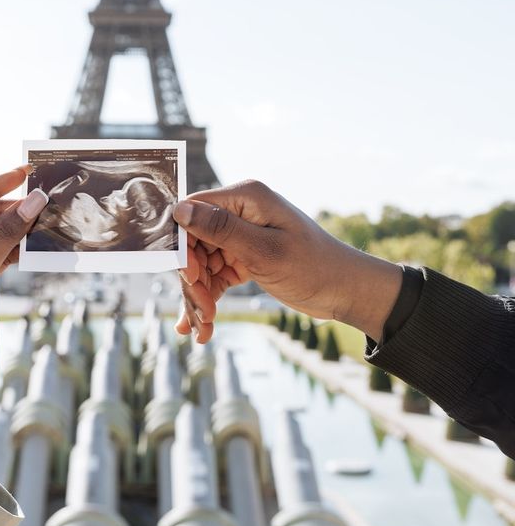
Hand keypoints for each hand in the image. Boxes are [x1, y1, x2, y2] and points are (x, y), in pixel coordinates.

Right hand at [173, 180, 401, 344]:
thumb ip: (221, 229)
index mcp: (246, 198)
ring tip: (203, 328)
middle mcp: (240, 212)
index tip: (191, 278)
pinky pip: (215, 275)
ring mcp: (241, 235)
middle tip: (202, 315)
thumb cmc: (313, 267)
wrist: (346, 291)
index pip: (193, 212)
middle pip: (194, 243)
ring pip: (201, 264)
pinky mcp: (244, 257)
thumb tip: (179, 210)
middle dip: (193, 280)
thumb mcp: (265, 251)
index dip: (184, 246)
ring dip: (199, 296)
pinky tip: (202, 326)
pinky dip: (209, 298)